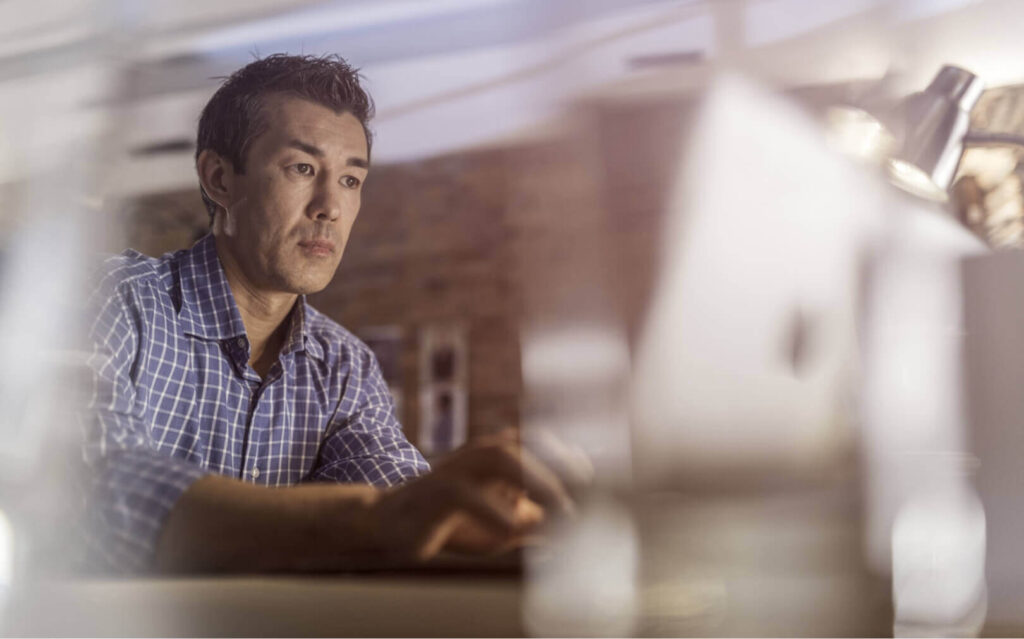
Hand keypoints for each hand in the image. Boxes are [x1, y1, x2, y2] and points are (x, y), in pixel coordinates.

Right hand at [366, 430, 579, 560]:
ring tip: (562, 508)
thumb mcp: (499, 528)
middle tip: (588, 492)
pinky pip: (468, 495)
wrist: (391, 524)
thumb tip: (567, 534)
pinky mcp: (438, 490)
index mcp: (499, 456)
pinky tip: (513, 531)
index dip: (573, 456)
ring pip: (501, 456)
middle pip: (528, 441)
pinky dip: (494, 513)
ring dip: (536, 480)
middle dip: (561, 463)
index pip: (543, 442)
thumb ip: (532, 527)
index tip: (598, 479)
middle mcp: (481, 452)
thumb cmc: (452, 522)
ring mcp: (459, 467)